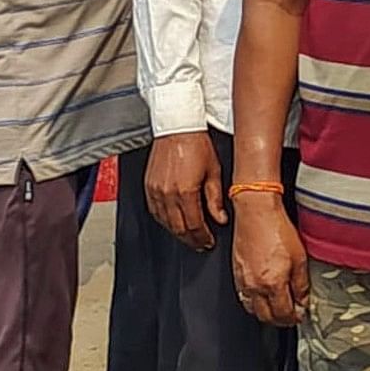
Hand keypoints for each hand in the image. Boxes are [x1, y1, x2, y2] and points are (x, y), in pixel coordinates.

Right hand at [146, 132, 226, 249]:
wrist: (177, 126)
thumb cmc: (196, 144)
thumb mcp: (214, 171)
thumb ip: (215, 199)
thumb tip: (220, 218)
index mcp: (186, 191)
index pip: (194, 225)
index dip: (202, 237)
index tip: (209, 241)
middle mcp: (168, 193)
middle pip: (179, 228)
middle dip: (191, 239)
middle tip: (200, 244)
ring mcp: (155, 190)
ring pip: (165, 222)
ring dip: (178, 232)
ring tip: (188, 236)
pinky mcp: (148, 185)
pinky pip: (155, 211)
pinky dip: (164, 221)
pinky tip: (173, 222)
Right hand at [230, 198, 306, 325]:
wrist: (256, 212)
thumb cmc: (276, 228)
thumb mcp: (299, 258)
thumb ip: (301, 284)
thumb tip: (303, 300)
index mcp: (272, 283)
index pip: (283, 314)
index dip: (295, 318)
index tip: (300, 314)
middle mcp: (255, 286)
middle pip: (266, 317)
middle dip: (280, 320)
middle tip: (290, 314)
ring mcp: (242, 280)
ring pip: (252, 309)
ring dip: (265, 312)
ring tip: (277, 306)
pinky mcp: (235, 272)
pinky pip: (243, 296)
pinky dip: (253, 301)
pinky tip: (262, 294)